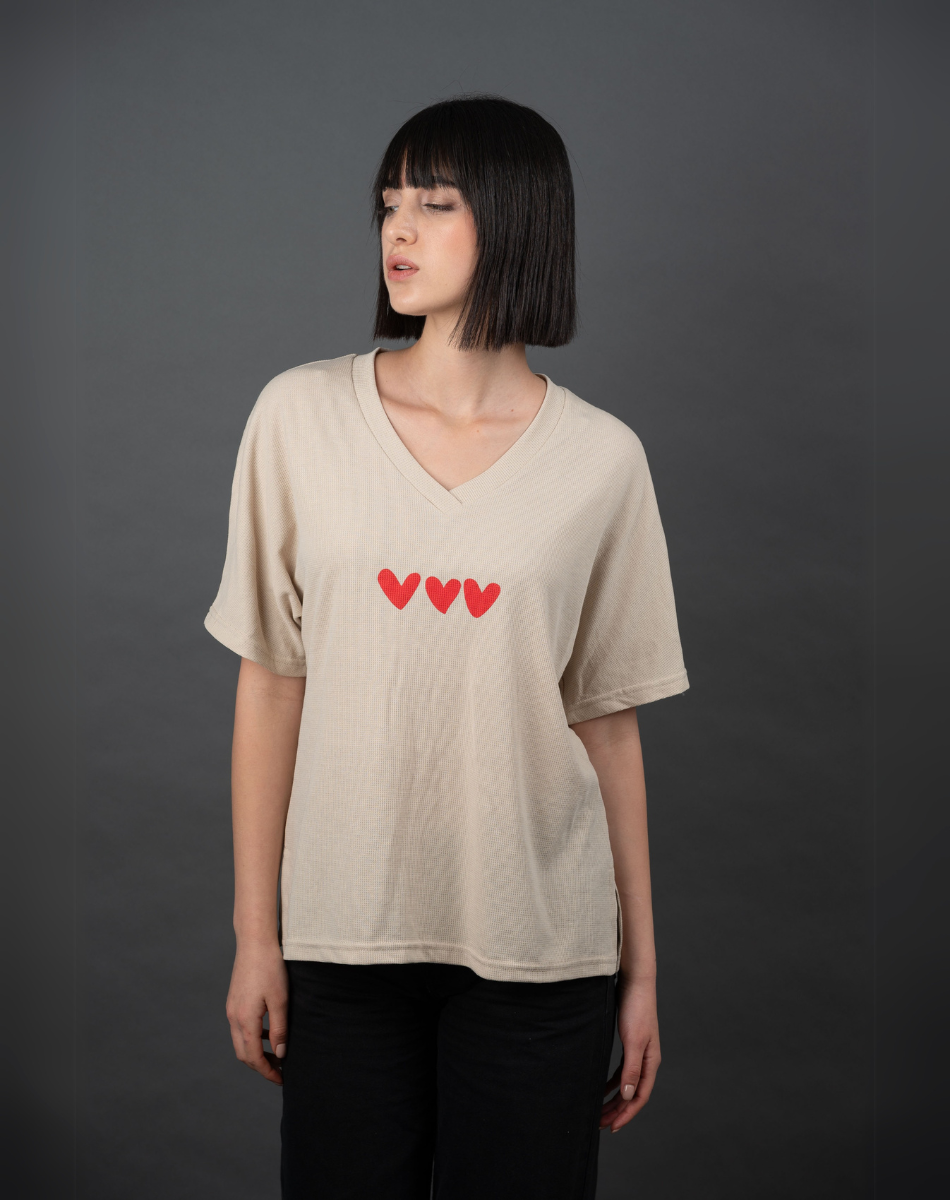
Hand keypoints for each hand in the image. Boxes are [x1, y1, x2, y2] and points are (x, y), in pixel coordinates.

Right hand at [225, 941, 288, 1084]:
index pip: (253, 1057)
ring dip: (256, 1052)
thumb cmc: (270, 967)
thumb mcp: (280, 1000)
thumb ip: (280, 1029)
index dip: (266, 1072)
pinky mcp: (234, 1000)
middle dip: (260, 1066)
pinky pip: (241, 1027)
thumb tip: (280, 1054)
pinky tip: (269, 1032)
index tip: (281, 1079)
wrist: (254, 941)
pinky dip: (253, 1037)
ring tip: (276, 1054)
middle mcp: (234, 1017)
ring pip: (241, 1041)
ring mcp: (232, 1008)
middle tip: (279, 1071)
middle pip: (243, 1053)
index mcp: (245, 1020)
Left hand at [600, 973, 659, 1132]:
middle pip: (632, 1094)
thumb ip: (631, 1069)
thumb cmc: (636, 1009)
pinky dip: (611, 1082)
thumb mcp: (633, 1041)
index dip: (626, 1114)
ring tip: (598, 1111)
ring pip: (625, 1084)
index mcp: (650, 1062)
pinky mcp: (630, 1043)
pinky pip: (621, 1071)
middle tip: (599, 1124)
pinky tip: (600, 1087)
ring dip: (613, 1099)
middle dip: (616, 1111)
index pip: (639, 1097)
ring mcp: (638, 1052)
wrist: (635, 982)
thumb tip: (628, 1095)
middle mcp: (646, 1061)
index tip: (611, 1128)